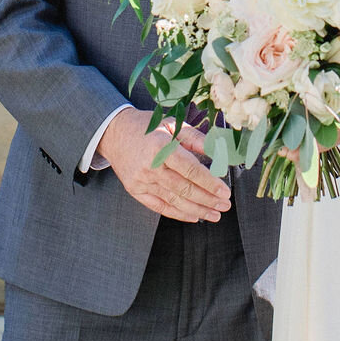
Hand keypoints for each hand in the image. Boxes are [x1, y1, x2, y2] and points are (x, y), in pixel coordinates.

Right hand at [100, 107, 231, 222]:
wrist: (114, 133)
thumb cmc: (147, 127)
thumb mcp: (173, 124)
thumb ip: (196, 138)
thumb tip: (219, 153)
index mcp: (161, 147)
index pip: (191, 170)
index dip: (210, 183)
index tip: (224, 192)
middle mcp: (150, 166)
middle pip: (184, 188)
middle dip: (208, 200)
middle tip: (224, 205)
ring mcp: (141, 180)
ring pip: (174, 200)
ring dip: (197, 210)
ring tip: (214, 215)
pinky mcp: (135, 190)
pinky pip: (159, 206)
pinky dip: (178, 213)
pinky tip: (193, 216)